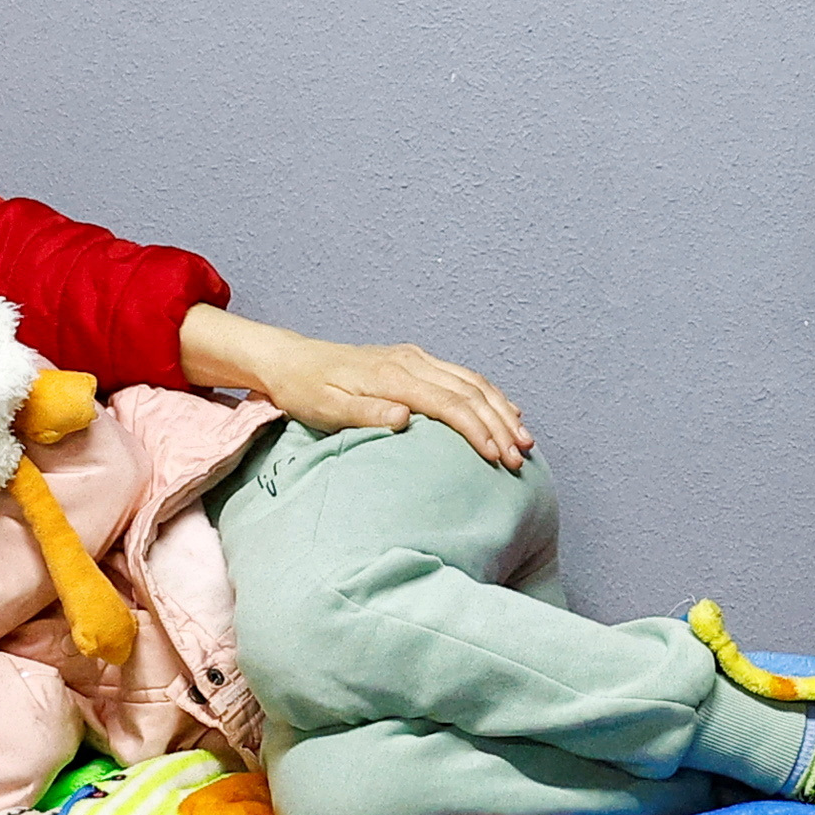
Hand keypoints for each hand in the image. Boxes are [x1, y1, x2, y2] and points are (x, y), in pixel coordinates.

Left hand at [181, 305, 533, 469]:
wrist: (291, 361)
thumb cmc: (307, 390)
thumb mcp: (328, 408)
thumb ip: (368, 413)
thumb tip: (406, 419)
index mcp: (393, 376)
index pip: (449, 404)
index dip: (478, 430)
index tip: (497, 456)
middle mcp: (411, 362)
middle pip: (469, 391)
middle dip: (499, 424)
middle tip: (520, 456)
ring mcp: (415, 358)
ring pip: (471, 381)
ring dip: (500, 409)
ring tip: (523, 438)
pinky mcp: (414, 360)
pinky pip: (461, 375)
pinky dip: (488, 394)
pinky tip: (504, 410)